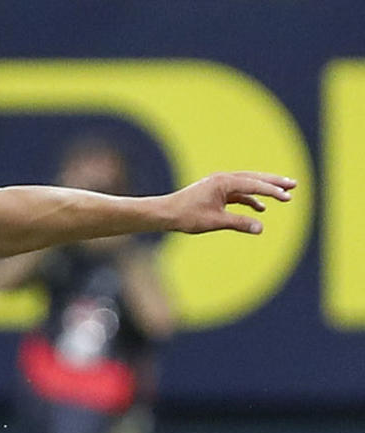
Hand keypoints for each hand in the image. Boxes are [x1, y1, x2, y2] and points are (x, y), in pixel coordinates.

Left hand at [163, 171, 294, 234]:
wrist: (165, 213)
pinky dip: (249, 199)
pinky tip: (260, 209)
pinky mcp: (216, 192)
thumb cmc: (187, 216)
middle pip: (254, 178)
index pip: (254, 184)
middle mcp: (223, 179)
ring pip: (248, 185)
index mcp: (224, 182)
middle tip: (294, 185)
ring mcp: (220, 184)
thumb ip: (239, 223)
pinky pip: (238, 194)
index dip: (272, 191)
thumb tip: (261, 228)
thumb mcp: (215, 221)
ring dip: (264, 189)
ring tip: (283, 194)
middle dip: (274, 183)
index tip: (288, 196)